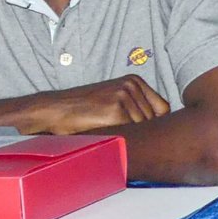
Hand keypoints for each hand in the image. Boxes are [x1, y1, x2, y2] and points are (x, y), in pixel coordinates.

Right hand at [27, 76, 170, 134]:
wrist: (54, 110)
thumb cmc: (83, 109)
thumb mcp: (112, 99)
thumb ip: (135, 106)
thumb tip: (162, 127)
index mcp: (133, 80)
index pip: (163, 108)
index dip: (154, 123)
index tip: (143, 132)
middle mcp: (131, 85)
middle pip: (156, 120)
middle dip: (143, 131)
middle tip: (122, 134)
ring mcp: (124, 96)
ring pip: (145, 128)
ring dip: (132, 136)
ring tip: (111, 132)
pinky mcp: (116, 110)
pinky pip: (132, 132)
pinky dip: (123, 138)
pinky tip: (107, 134)